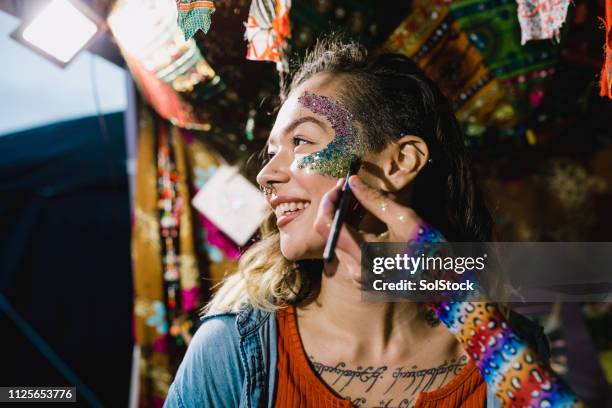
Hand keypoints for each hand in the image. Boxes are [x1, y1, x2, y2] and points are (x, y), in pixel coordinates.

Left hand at [313, 175, 428, 284]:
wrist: (447, 282)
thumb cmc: (429, 249)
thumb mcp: (405, 219)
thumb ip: (374, 200)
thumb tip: (352, 181)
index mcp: (365, 256)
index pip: (326, 226)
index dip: (328, 202)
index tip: (340, 185)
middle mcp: (356, 271)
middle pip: (329, 234)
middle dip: (335, 208)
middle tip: (349, 188)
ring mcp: (358, 278)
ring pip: (336, 242)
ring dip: (342, 220)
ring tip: (355, 202)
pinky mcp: (362, 280)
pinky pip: (346, 252)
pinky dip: (349, 234)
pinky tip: (360, 220)